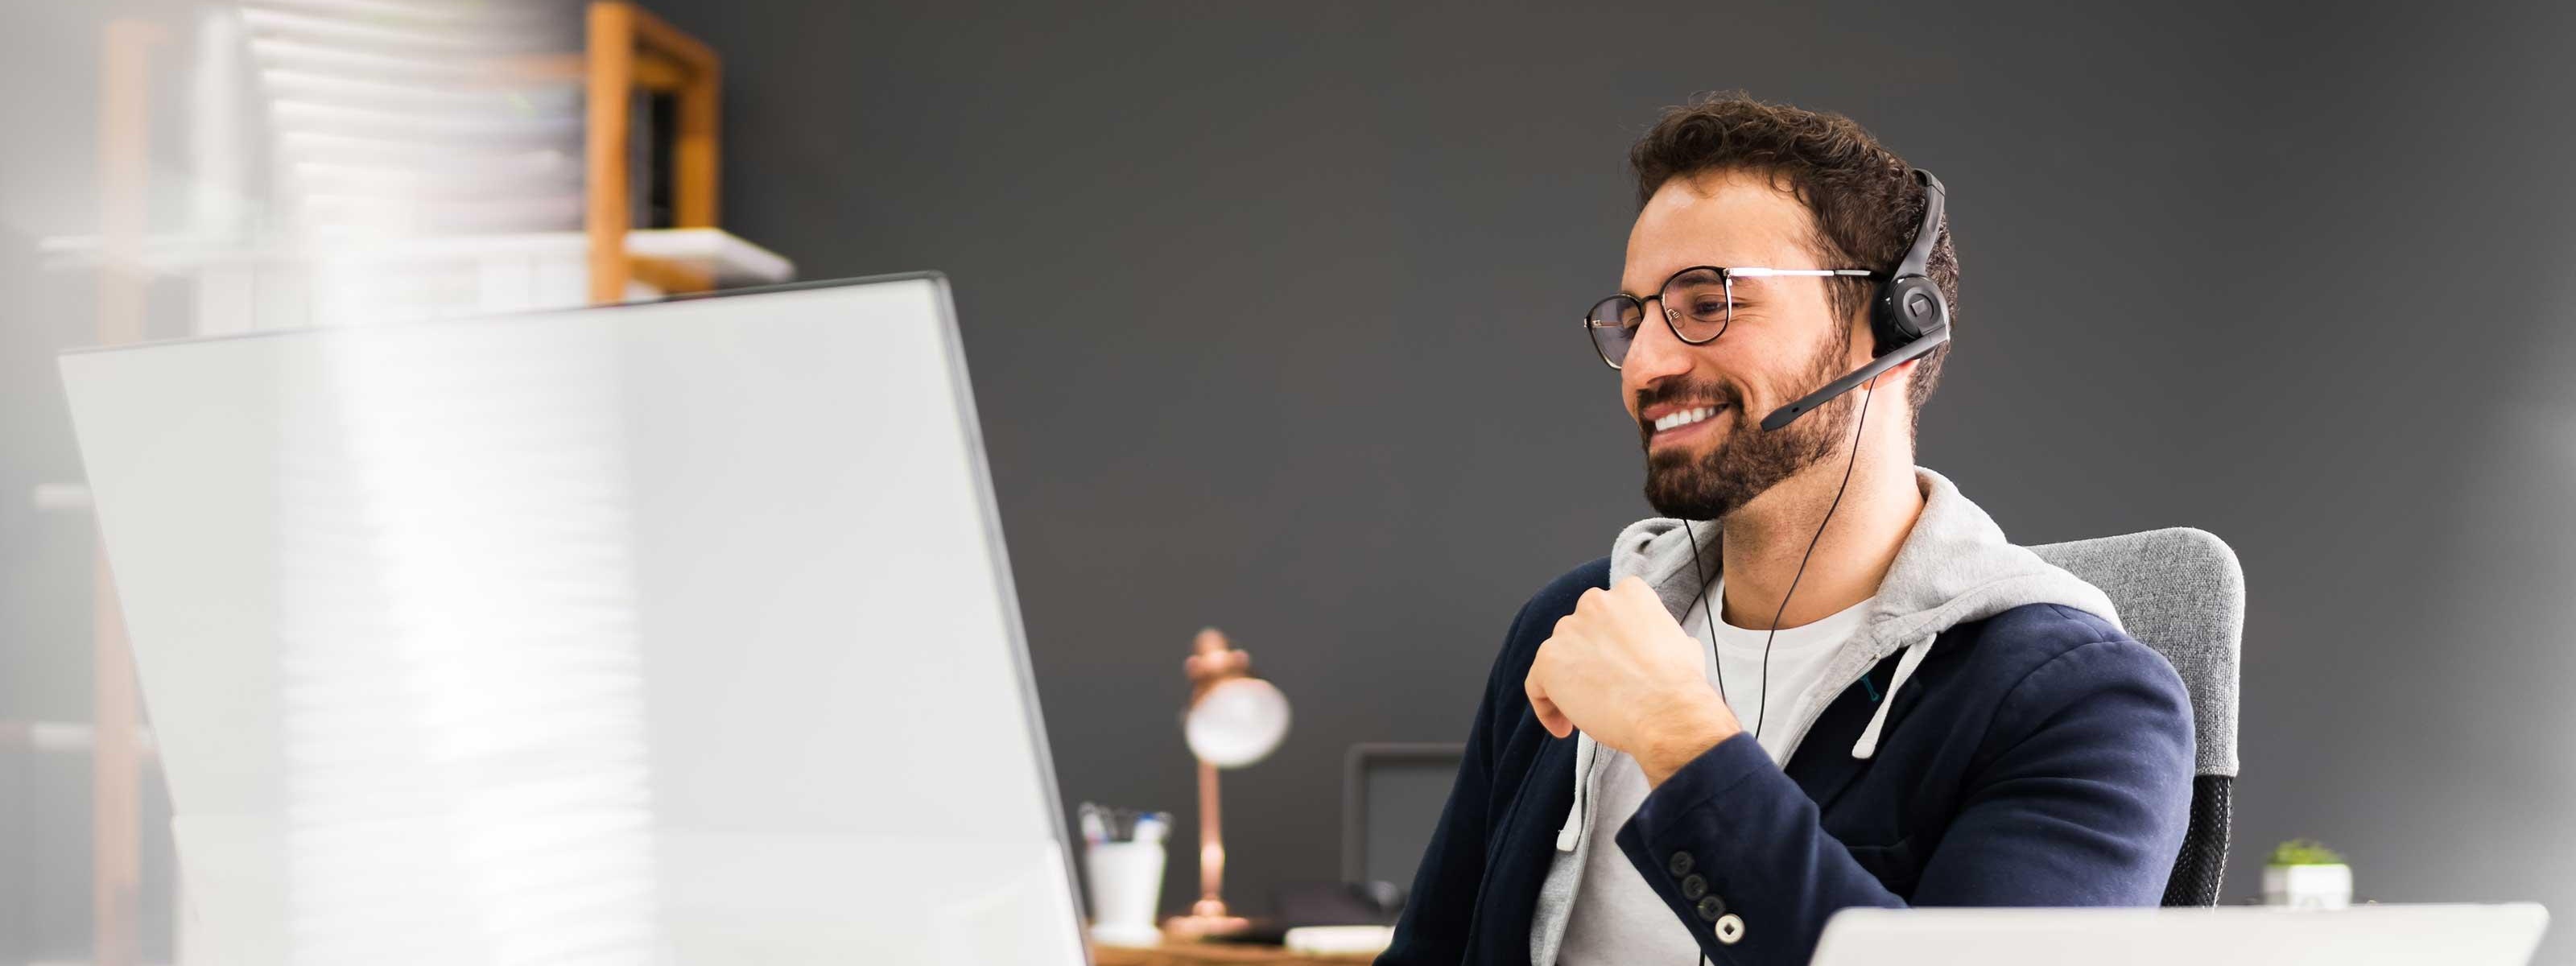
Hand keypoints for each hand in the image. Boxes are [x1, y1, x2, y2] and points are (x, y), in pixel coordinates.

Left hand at [1526, 576, 1741, 785]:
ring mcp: (1568, 629)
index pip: (1607, 615)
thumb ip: (1663, 638)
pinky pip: (1537, 684)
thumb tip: (1671, 647)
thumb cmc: (1678, 686)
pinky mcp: (1548, 660)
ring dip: (1568, 683)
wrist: (1665, 712)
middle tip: (1603, 690)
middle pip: (1580, 633)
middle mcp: (1595, 602)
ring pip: (1558, 658)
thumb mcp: (1683, 646)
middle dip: (1588, 660)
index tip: (1618, 667)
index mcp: (1629, 593)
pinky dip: (1547, 706)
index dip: (1610, 644)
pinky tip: (1565, 727)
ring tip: (1588, 712)